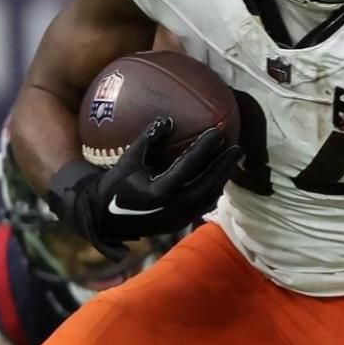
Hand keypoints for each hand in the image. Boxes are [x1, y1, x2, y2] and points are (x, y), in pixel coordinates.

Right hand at [51, 117, 239, 260]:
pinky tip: (219, 177)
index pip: (189, 166)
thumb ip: (148, 140)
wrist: (106, 218)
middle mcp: (173, 208)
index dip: (205, 148)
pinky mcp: (180, 224)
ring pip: (209, 198)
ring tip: (232, 161)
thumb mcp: (128, 159)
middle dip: (224, 166)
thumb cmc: (115, 185)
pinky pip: (203, 206)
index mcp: (159, 191)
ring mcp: (178, 219)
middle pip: (208, 185)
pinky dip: (213, 190)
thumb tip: (168, 120)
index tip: (218, 132)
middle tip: (237, 148)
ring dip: (222, 179)